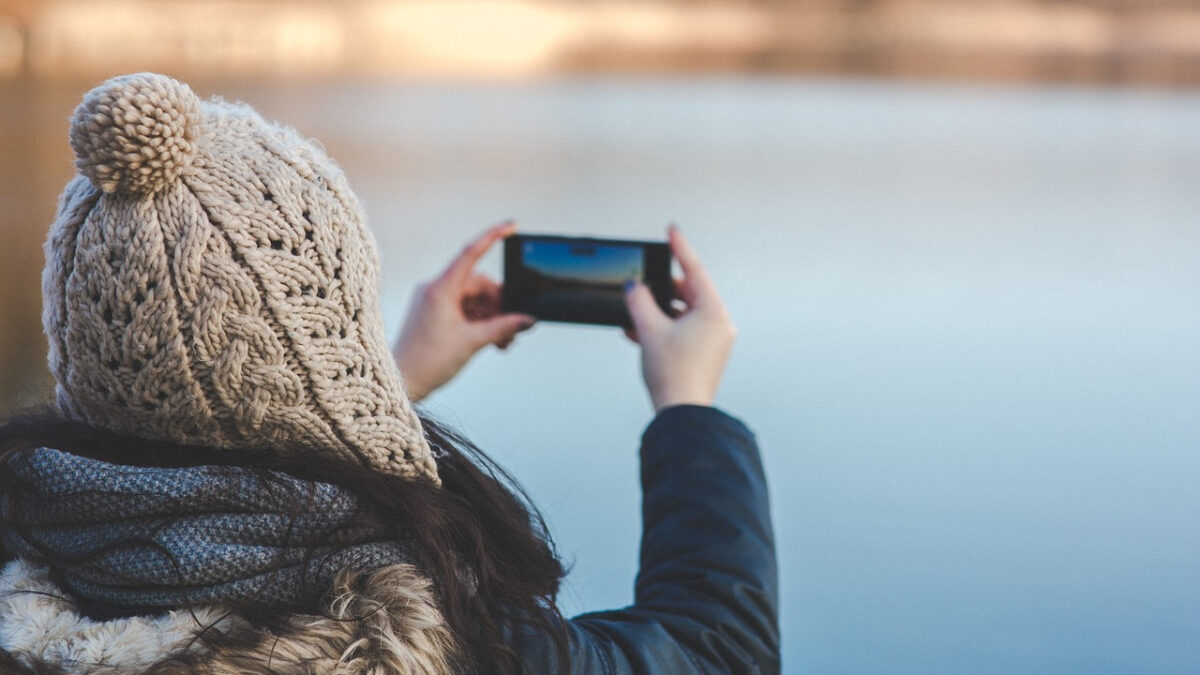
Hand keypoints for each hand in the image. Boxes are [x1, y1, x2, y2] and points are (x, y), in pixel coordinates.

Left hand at [393, 222, 534, 400]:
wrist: (401, 382)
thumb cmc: (428, 362)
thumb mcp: (473, 342)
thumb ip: (503, 327)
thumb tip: (527, 320)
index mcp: (440, 288)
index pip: (471, 253)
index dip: (493, 236)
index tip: (512, 224)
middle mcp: (434, 288)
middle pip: (478, 284)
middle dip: (499, 304)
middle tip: (513, 329)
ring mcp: (432, 300)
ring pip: (473, 299)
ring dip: (491, 317)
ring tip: (503, 342)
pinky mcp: (432, 313)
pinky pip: (463, 309)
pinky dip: (479, 322)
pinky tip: (491, 341)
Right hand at [624, 226, 735, 412]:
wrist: (682, 414)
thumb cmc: (673, 374)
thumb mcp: (649, 330)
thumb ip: (639, 301)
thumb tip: (635, 287)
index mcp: (713, 312)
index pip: (694, 270)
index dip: (679, 248)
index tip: (671, 230)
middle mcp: (719, 324)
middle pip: (688, 293)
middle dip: (661, 290)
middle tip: (642, 285)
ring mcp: (715, 341)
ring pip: (683, 314)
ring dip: (658, 313)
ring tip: (635, 316)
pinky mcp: (706, 355)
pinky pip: (684, 332)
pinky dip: (664, 329)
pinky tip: (640, 333)